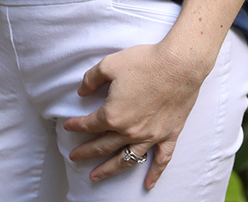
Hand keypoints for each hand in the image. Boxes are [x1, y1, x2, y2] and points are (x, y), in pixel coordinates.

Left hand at [63, 40, 203, 189]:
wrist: (179, 63)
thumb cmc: (145, 62)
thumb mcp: (109, 64)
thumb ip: (91, 79)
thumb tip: (81, 91)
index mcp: (113, 115)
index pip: (89, 124)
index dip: (76, 125)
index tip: (68, 126)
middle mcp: (130, 131)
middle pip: (103, 146)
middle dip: (86, 152)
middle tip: (74, 156)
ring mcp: (150, 136)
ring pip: (126, 159)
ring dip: (109, 170)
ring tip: (96, 176)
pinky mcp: (169, 135)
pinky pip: (161, 160)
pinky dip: (154, 174)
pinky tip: (148, 184)